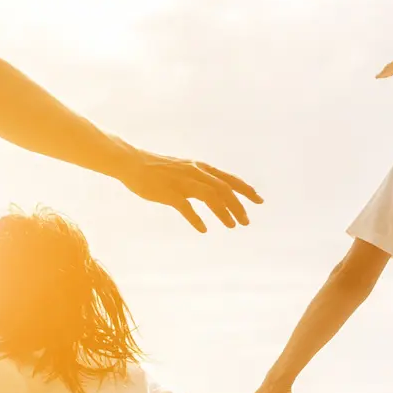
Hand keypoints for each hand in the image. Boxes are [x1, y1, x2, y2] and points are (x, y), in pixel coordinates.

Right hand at [124, 153, 260, 231]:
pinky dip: (196, 219)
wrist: (133, 163)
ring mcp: (182, 182)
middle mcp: (195, 173)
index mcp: (200, 167)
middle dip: (238, 205)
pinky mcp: (168, 193)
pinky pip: (186, 207)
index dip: (246, 190)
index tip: (259, 201)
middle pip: (224, 189)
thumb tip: (216, 191)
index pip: (229, 179)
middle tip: (246, 222)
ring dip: (224, 212)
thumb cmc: (158, 168)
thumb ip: (200, 178)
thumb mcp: (184, 169)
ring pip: (210, 196)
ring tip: (232, 226)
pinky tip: (203, 229)